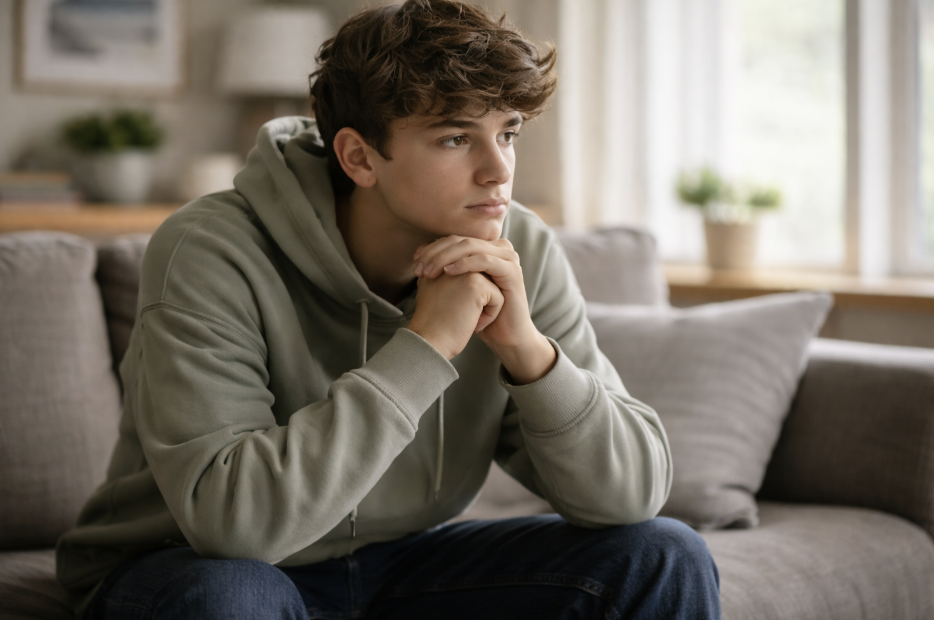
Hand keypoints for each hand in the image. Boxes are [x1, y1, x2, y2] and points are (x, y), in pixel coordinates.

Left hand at [413, 236, 555, 383]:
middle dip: (436, 252)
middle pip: (461, 240)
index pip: (454, 239)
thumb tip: (418, 251)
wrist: (503, 336)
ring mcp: (508, 257)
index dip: (432, 247)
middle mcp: (499, 248)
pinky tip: (448, 272)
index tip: (414, 260)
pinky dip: (464, 264)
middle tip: (419, 268)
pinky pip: (484, 260)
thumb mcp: (457, 287)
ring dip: (446, 257)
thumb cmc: (478, 314)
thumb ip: (443, 267)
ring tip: (430, 272)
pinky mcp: (512, 270)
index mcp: (486, 248)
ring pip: (470, 246)